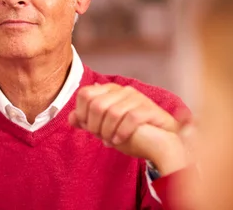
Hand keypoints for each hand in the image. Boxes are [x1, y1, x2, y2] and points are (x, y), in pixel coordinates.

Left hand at [69, 83, 186, 173]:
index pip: (84, 94)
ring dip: (107, 132)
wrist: (162, 143)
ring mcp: (137, 98)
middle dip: (94, 126)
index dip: (82, 113)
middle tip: (100, 137)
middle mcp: (122, 90)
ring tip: (110, 141)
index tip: (88, 128)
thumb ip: (88, 121)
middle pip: (96, 105)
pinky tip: (119, 141)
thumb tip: (71, 117)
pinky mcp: (149, 109)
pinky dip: (121, 133)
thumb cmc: (132, 134)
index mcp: (110, 90)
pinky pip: (129, 119)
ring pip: (111, 113)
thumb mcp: (105, 128)